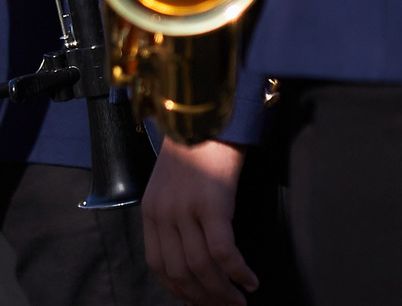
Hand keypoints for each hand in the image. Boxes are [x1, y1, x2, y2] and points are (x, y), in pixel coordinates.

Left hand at [143, 138, 256, 305]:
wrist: (207, 114)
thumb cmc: (196, 149)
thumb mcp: (172, 185)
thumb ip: (175, 217)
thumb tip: (193, 258)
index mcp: (151, 211)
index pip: (159, 266)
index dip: (180, 291)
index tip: (198, 303)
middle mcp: (164, 213)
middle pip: (180, 273)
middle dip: (204, 298)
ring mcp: (186, 209)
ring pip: (202, 268)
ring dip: (223, 293)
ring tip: (239, 302)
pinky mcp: (212, 204)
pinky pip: (224, 252)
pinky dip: (238, 273)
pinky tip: (250, 281)